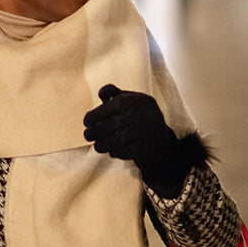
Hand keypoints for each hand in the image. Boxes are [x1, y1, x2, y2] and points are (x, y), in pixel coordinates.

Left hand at [84, 85, 208, 195]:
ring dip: (101, 145)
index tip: (86, 122)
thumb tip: (102, 94)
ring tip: (97, 145)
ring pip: (115, 141)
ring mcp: (145, 133)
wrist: (161, 140)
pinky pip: (123, 152)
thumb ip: (115, 93)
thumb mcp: (131, 101)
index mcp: (139, 101)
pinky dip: (114, 153)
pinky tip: (112, 151)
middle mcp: (143, 115)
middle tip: (87, 135)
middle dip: (94, 132)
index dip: (96, 114)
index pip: (114, 105)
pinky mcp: (145, 149)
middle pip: (111, 124)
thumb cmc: (138, 116)